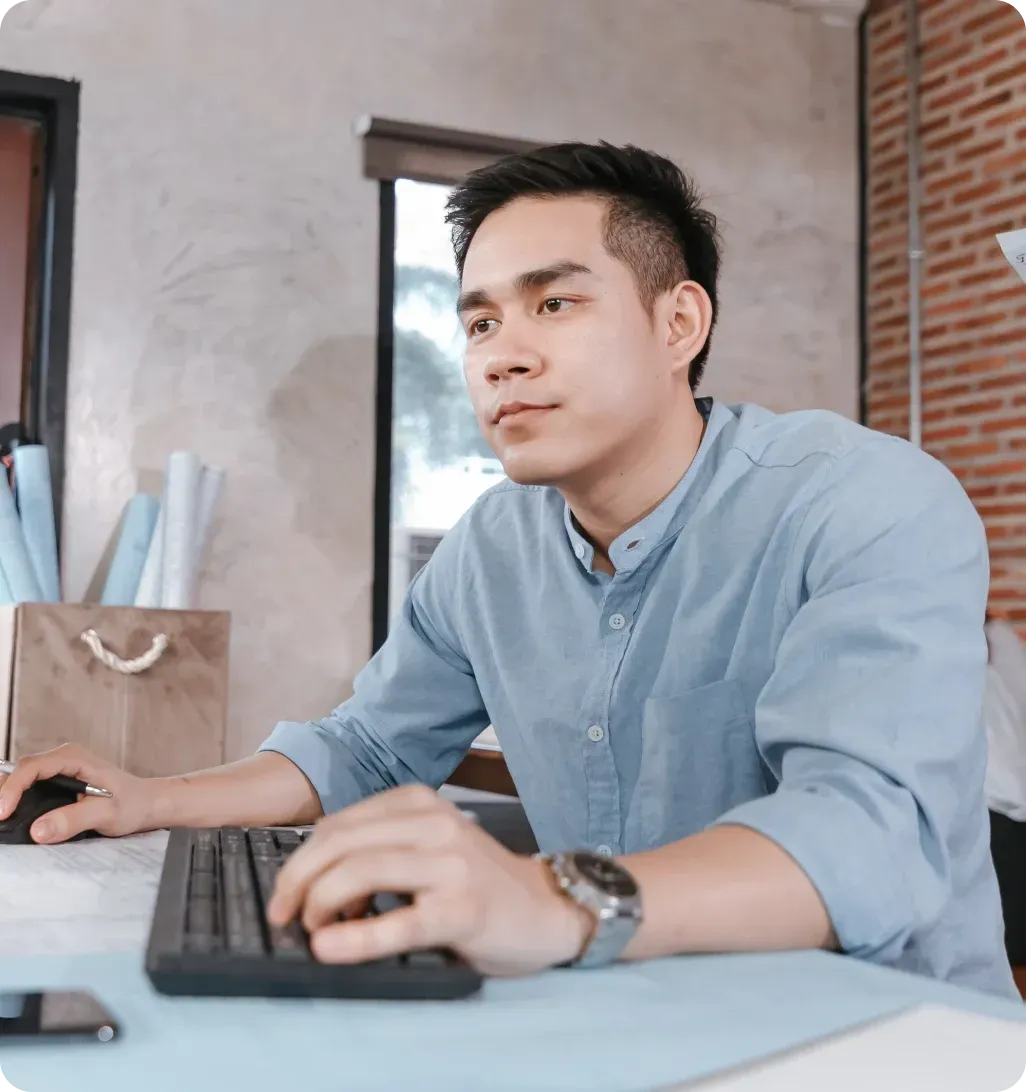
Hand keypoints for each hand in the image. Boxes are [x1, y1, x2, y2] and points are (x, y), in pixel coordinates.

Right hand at [0, 744, 158, 841]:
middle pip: (18, 771)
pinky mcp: (55, 784)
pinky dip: (15, 802)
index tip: (2, 813)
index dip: (11, 789)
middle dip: (3, 794)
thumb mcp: (107, 813)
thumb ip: (74, 819)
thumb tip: (38, 830)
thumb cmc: (132, 804)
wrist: (146, 803)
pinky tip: (12, 818)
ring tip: (3, 820)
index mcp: (73, 758)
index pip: (31, 767)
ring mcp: (57, 771)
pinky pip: (27, 789)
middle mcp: (62, 759)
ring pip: (19, 779)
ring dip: (7, 797)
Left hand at [266, 785, 592, 976]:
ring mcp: (451, 863)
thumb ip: (379, 849)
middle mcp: (434, 822)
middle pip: (339, 843)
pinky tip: (330, 948)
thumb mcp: (427, 846)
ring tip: (312, 931)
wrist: (546, 908)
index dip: (298, 861)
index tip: (283, 896)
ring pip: (359, 871)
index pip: (337, 824)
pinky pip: (398, 922)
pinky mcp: (463, 908)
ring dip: (319, 905)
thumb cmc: (477, 882)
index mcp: (419, 802)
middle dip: (297, 882)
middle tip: (284, 916)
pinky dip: (355, 938)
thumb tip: (308, 881)